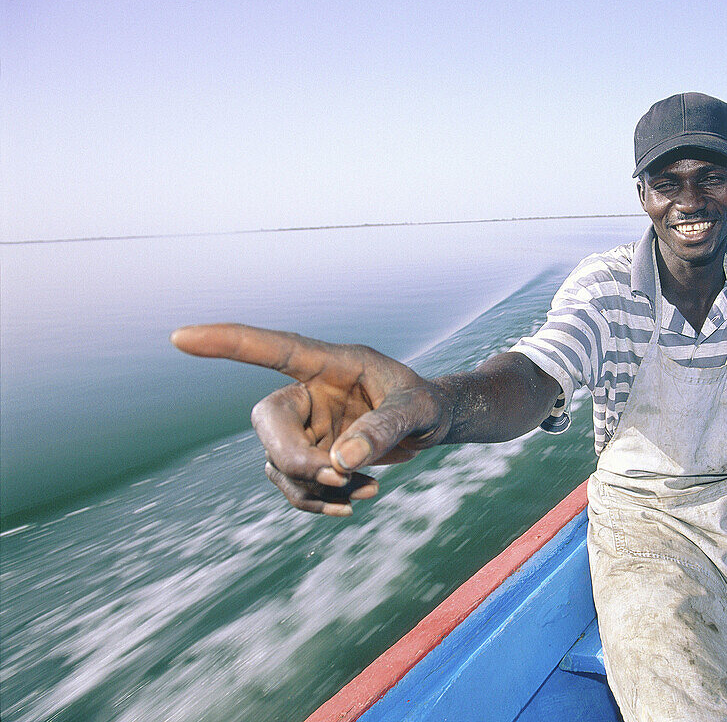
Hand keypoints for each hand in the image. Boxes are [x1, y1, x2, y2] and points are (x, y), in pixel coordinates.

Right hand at [171, 323, 451, 515]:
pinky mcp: (310, 456)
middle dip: (295, 458)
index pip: (271, 348)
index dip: (227, 343)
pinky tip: (356, 500)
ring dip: (314, 487)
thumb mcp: (418, 410)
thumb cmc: (425, 403)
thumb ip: (384, 430)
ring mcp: (305, 427)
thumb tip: (338, 463)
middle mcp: (307, 392)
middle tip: (339, 476)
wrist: (432, 424)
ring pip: (278, 463)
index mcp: (329, 363)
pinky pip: (293, 485)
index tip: (181, 337)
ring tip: (368, 489)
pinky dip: (318, 500)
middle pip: (268, 422)